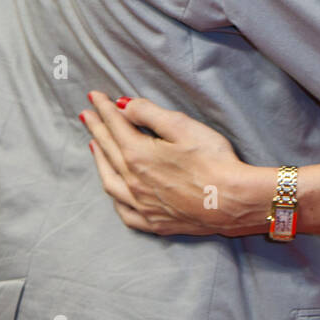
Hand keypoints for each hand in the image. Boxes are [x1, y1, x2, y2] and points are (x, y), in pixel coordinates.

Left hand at [80, 92, 269, 236]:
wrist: (232, 201)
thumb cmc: (213, 161)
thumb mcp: (182, 126)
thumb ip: (149, 113)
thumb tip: (124, 106)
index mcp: (138, 155)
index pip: (115, 125)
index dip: (104, 108)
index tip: (93, 96)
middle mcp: (133, 182)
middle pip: (108, 150)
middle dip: (97, 128)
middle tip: (87, 114)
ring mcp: (142, 206)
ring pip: (109, 181)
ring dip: (99, 160)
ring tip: (94, 146)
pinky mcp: (154, 223)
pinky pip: (124, 212)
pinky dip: (115, 197)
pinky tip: (115, 191)